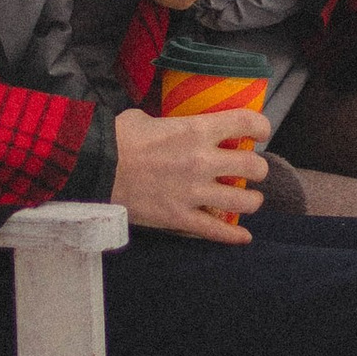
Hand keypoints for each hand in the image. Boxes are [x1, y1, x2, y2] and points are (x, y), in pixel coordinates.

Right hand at [111, 104, 269, 243]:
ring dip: (251, 201)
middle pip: (253, 166)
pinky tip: (243, 236)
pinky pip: (216, 230)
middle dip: (257, 168)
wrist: (96, 169)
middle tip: (250, 170)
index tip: (260, 132)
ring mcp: (194, 192)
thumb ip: (167, 124)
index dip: (260, 126)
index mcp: (196, 130)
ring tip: (249, 200)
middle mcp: (202, 161)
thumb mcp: (145, 118)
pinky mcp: (181, 218)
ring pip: (243, 201)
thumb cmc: (117, 139)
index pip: (245, 123)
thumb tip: (168, 127)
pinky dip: (233, 236)